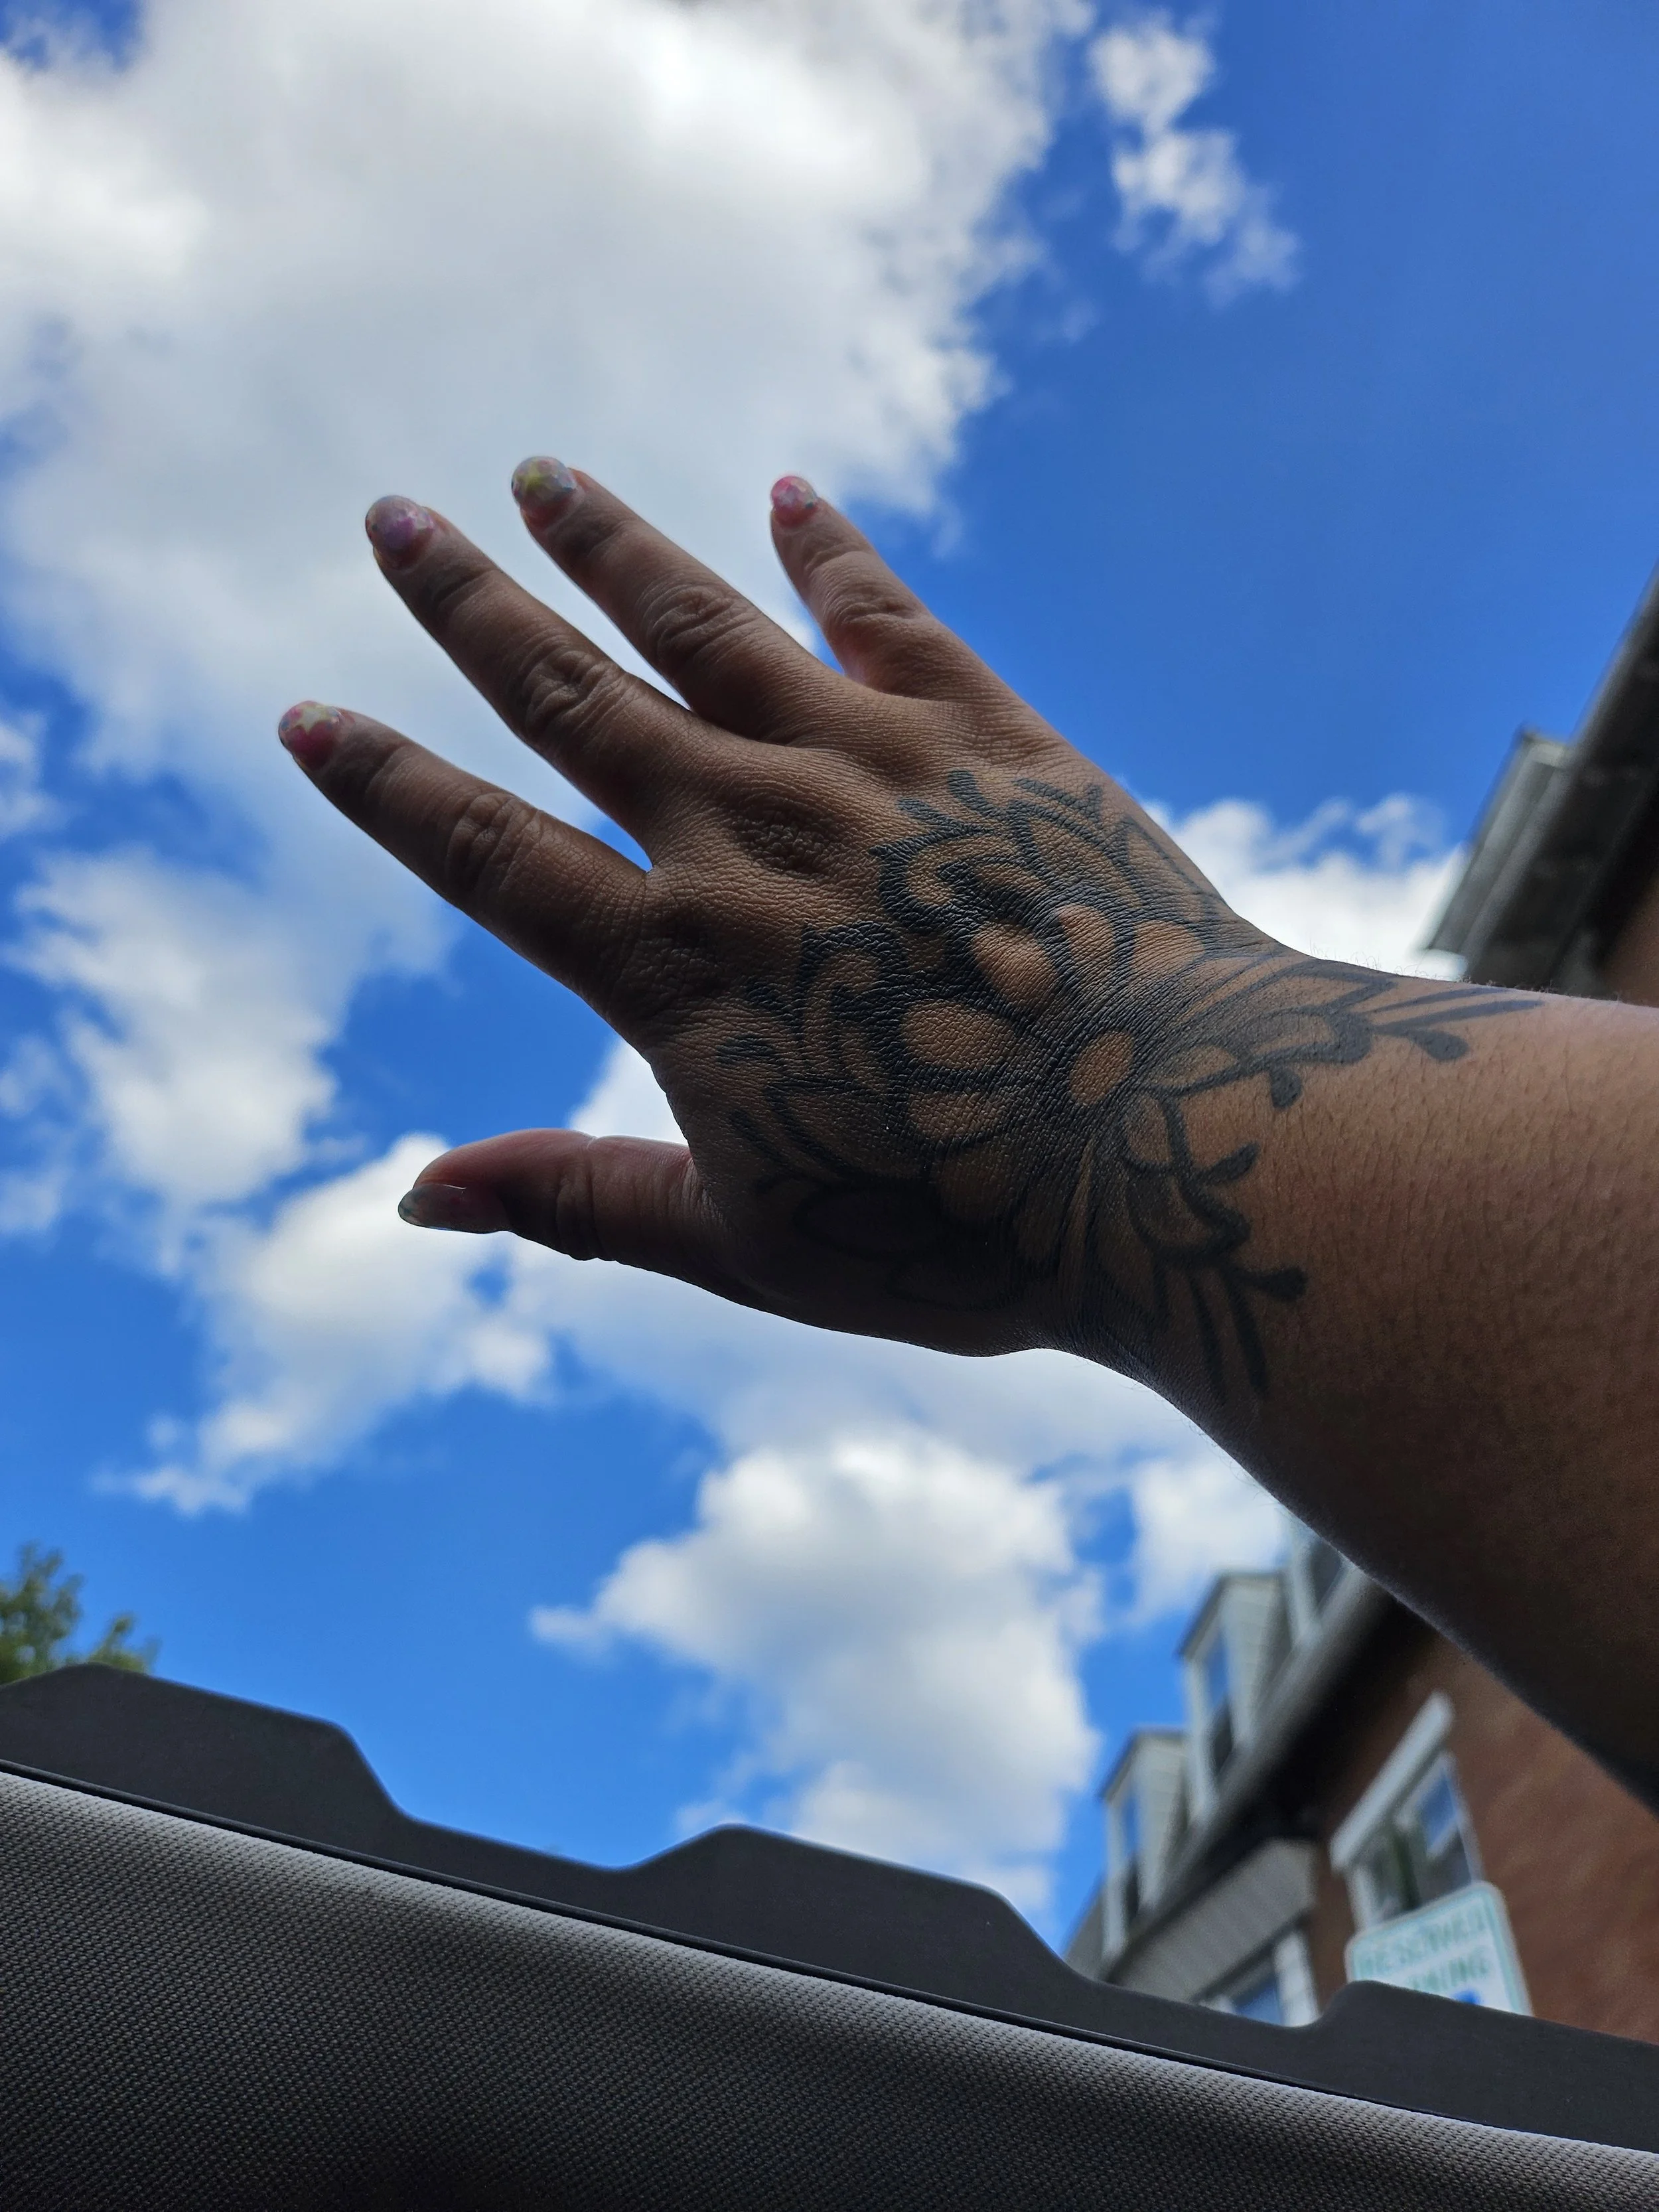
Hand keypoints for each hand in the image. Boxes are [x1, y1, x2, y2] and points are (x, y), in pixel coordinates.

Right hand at [279, 466, 1501, 1389]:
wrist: (1178, 1145)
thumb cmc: (962, 1228)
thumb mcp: (748, 1247)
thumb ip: (579, 1201)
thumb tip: (413, 1200)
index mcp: (675, 968)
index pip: (487, 853)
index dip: (386, 789)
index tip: (308, 716)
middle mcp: (748, 839)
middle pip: (574, 698)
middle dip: (471, 609)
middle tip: (395, 519)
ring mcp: (868, 772)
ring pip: (708, 627)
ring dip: (614, 547)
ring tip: (544, 476)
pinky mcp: (991, 740)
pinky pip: (889, 620)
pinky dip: (831, 554)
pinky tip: (788, 497)